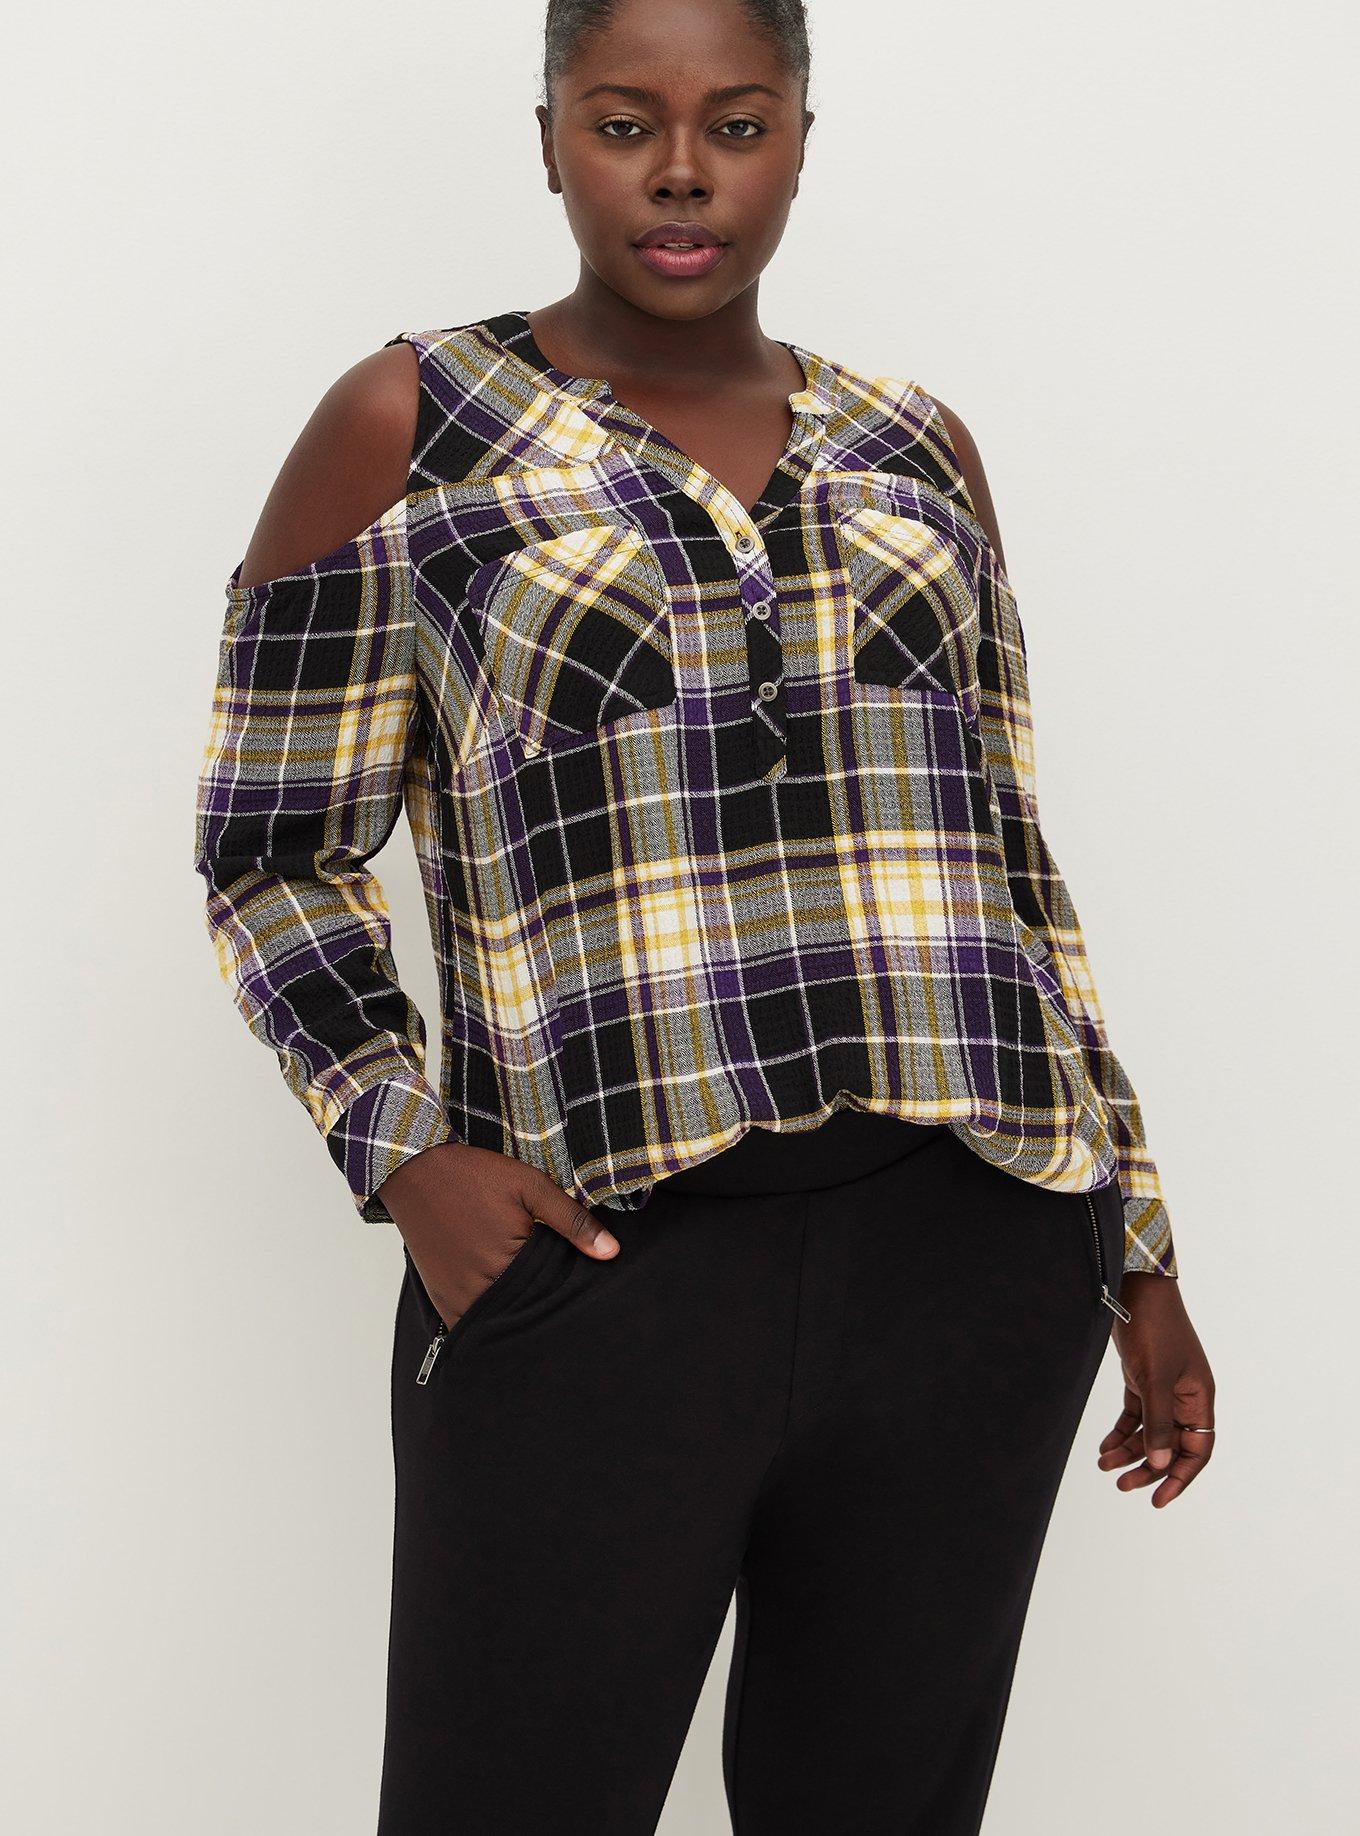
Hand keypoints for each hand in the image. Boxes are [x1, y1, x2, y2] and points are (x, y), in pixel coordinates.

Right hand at [374, 1142, 619, 1330]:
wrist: (415, 1170)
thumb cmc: (474, 1176)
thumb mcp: (531, 1187)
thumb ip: (572, 1221)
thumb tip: (611, 1253)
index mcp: (506, 1266)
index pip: (549, 1300)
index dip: (565, 1298)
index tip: (577, 1294)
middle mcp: (477, 1292)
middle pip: (523, 1318)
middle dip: (541, 1312)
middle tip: (559, 1303)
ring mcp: (455, 1300)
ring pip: (497, 1326)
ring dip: (514, 1318)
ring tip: (534, 1303)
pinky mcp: (441, 1300)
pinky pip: (470, 1325)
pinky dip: (489, 1318)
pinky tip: (505, 1303)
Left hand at [1097, 1274, 1215, 1506]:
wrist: (1135, 1288)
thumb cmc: (1153, 1329)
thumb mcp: (1154, 1378)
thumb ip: (1159, 1422)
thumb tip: (1162, 1466)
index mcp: (1198, 1397)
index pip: (1197, 1450)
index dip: (1181, 1477)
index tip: (1158, 1500)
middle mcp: (1184, 1396)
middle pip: (1172, 1445)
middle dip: (1149, 1468)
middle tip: (1123, 1487)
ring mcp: (1162, 1387)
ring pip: (1150, 1432)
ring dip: (1130, 1451)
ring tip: (1104, 1466)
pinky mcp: (1142, 1378)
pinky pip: (1135, 1416)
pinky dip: (1121, 1432)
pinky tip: (1104, 1446)